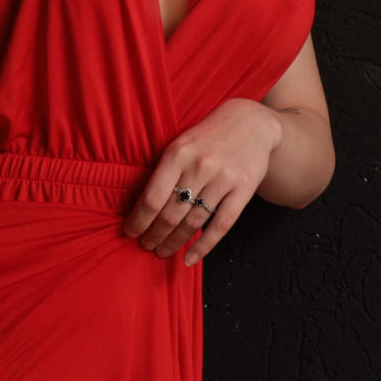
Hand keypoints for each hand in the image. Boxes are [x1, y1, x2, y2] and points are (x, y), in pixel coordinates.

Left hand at [122, 97, 282, 265]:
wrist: (251, 122)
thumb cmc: (207, 136)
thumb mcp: (181, 143)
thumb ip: (164, 171)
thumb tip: (141, 208)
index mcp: (178, 153)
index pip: (152, 197)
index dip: (138, 221)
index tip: (129, 233)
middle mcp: (200, 166)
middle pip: (171, 214)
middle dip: (154, 235)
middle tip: (145, 246)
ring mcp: (224, 178)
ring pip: (193, 222)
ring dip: (174, 242)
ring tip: (162, 252)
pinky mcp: (244, 189)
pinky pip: (221, 225)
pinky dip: (203, 246)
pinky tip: (189, 258)